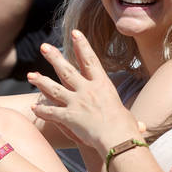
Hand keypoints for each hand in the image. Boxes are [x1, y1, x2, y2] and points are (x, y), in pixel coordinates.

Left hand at [28, 30, 139, 152]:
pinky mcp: (69, 117)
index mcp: (103, 85)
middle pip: (67, 70)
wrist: (118, 138)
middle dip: (54, 57)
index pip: (91, 60)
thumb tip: (141, 127)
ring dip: (41, 81)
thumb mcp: (130, 120)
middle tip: (43, 47)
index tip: (75, 33)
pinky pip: (51, 112)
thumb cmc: (128, 129)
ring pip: (54, 89)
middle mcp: (88, 90)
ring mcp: (77, 102)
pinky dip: (42, 111)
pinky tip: (34, 109)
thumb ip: (132, 121)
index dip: (82, 45)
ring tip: (30, 75)